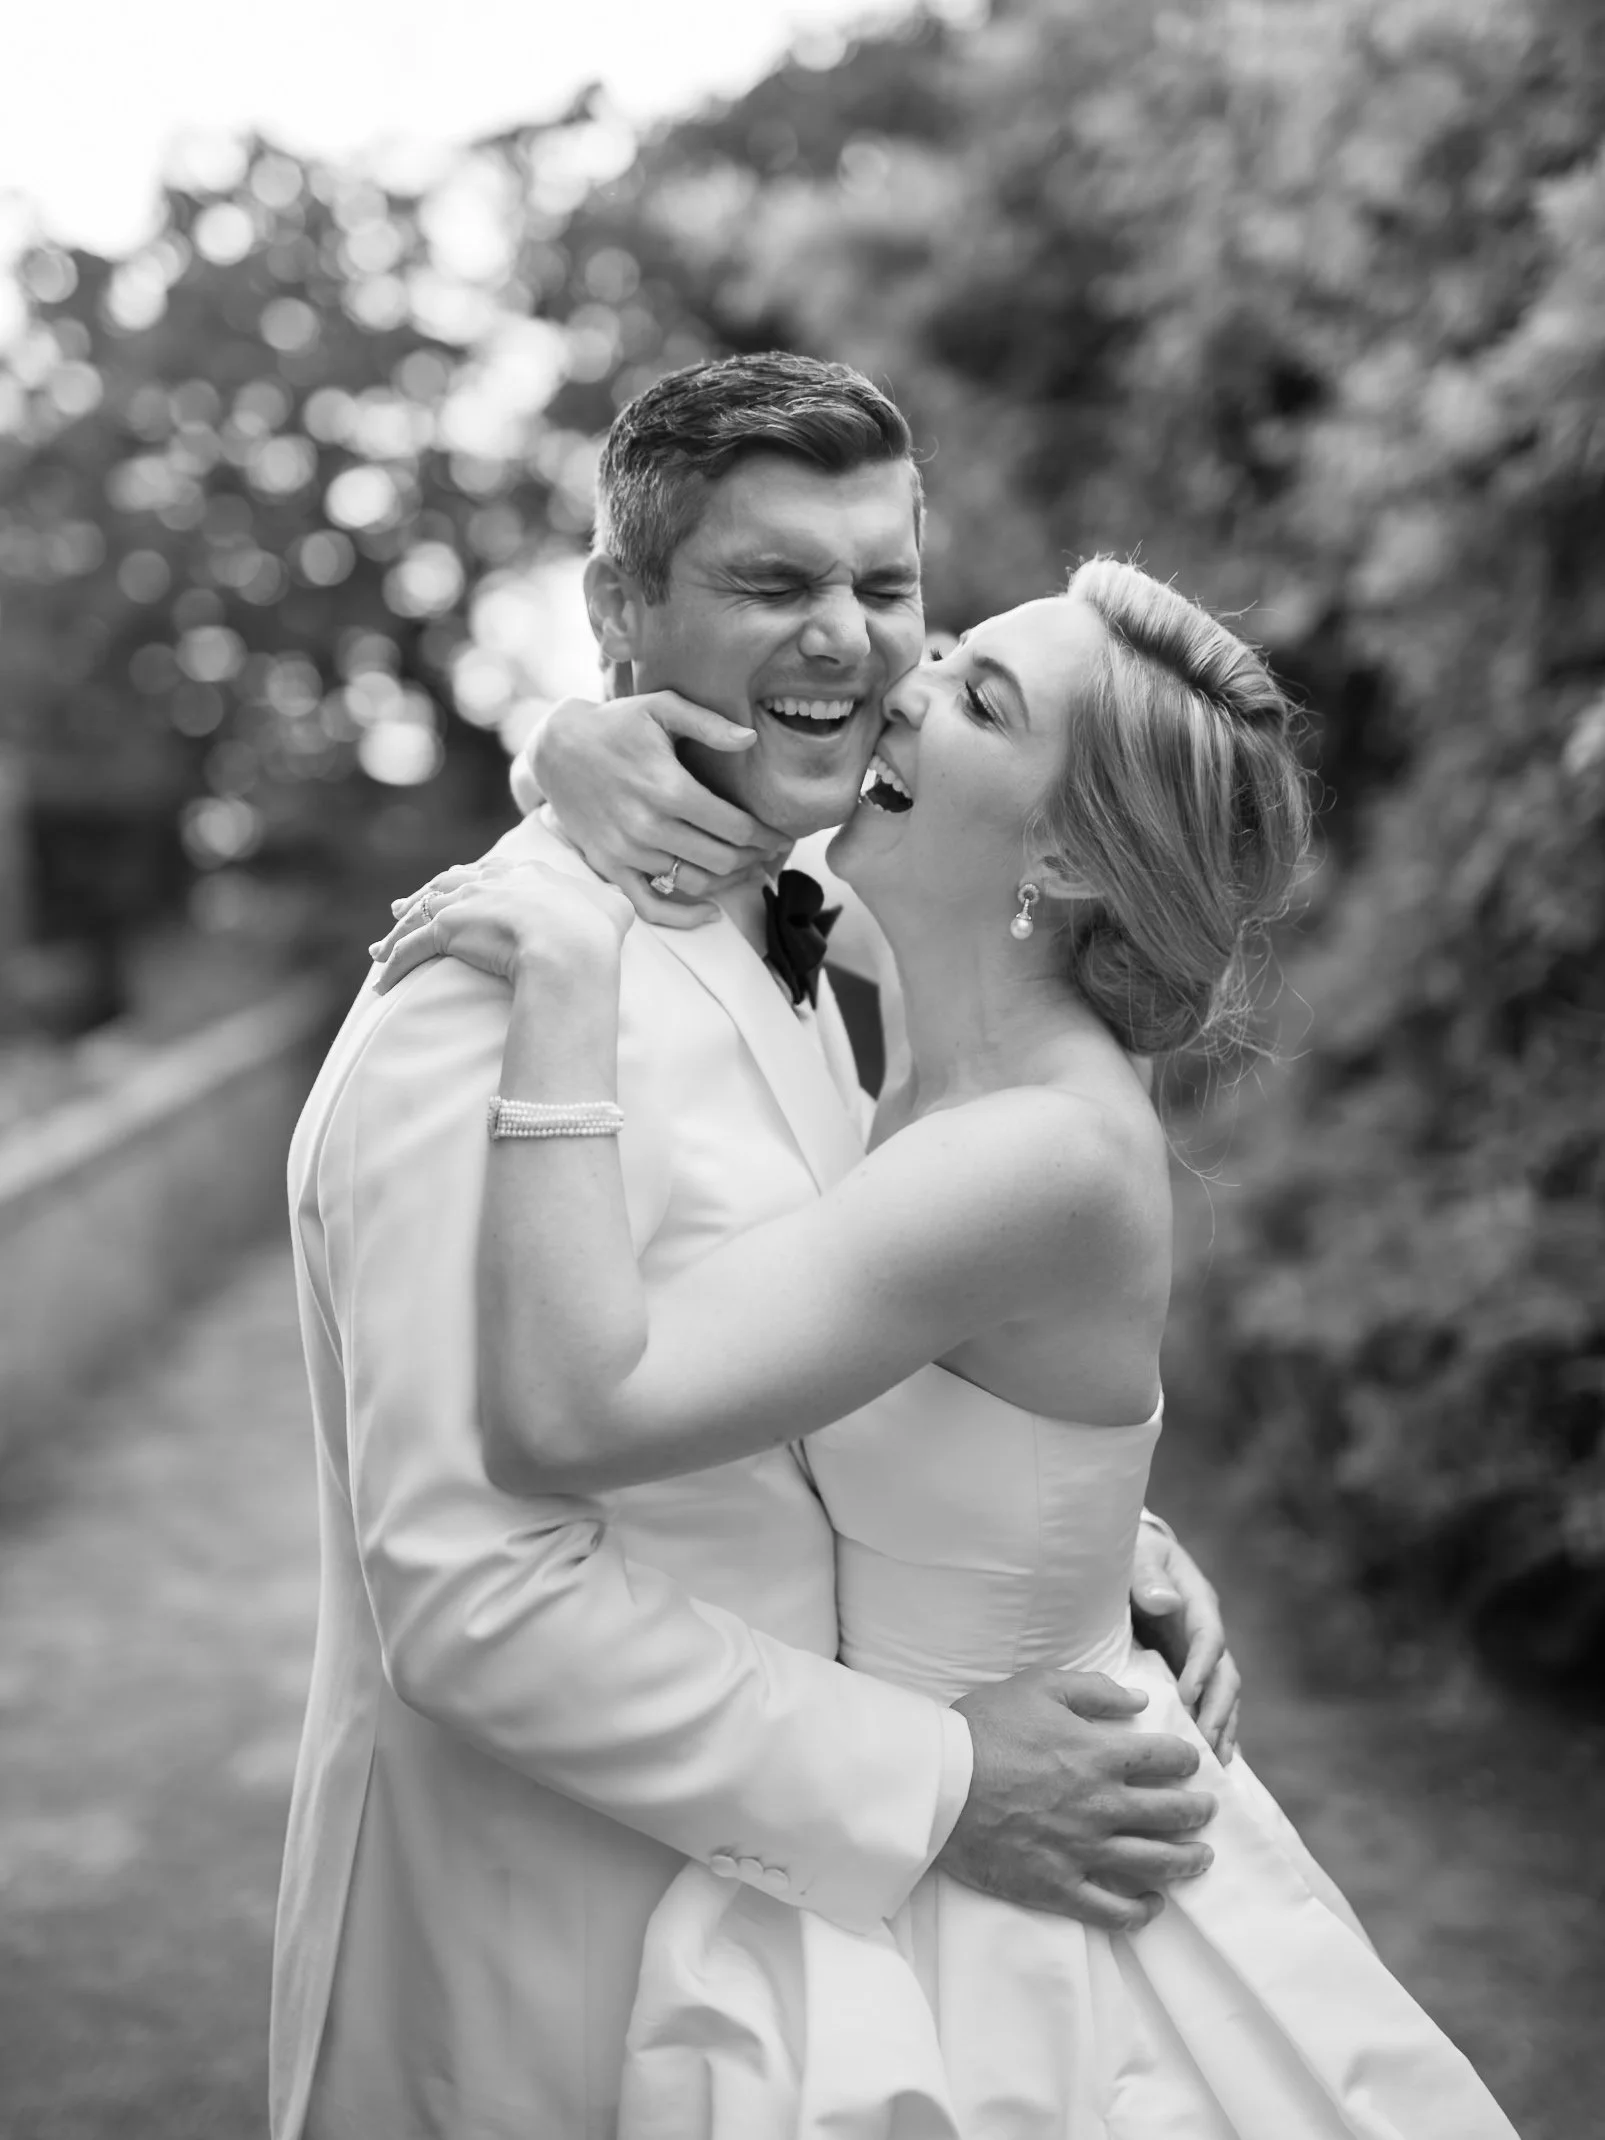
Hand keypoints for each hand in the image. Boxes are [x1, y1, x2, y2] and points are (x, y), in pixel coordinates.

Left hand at [368, 859, 633, 994]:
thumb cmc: (595, 929)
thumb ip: (609, 902)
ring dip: (397, 934)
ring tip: (381, 950)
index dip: (466, 882)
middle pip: (444, 886)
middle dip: (421, 899)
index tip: (454, 890)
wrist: (569, 945)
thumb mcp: (612, 907)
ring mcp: (465, 904)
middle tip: (401, 910)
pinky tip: (381, 982)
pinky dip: (393, 965)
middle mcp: (489, 881)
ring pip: (420, 917)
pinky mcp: (445, 932)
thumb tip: (617, 904)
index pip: (486, 873)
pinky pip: (410, 949)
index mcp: (525, 873)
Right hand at [524, 693, 790, 927]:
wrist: (555, 747)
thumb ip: (709, 723)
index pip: (735, 828)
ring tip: (749, 871)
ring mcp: (627, 851)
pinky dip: (684, 917)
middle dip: (755, 859)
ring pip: (696, 883)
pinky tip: (711, 913)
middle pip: (722, 859)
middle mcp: (648, 826)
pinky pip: (651, 907)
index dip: (766, 837)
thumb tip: (751, 740)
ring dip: (730, 882)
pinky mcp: (609, 866)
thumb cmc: (615, 724)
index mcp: (668, 788)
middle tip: (771, 854)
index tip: (781, 837)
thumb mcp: (661, 708)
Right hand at [937, 1668, 1215, 1931]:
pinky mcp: (1059, 1886)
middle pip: (1172, 1814)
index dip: (1186, 1759)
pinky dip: (1140, 1910)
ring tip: (1201, 1858)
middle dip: (1197, 1811)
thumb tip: (1138, 1700)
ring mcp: (1083, 1851)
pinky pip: (1113, 1910)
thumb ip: (1093, 1690)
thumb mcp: (1037, 1687)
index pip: (1166, 1759)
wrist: (939, 1784)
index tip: (1190, 1762)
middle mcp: (1103, 1805)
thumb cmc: (984, 1728)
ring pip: (1155, 1864)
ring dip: (1187, 1861)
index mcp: (1100, 1755)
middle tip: (1206, 1810)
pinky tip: (1152, 1904)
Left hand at [1130, 1523, 1240, 1763]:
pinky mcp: (1188, 1676)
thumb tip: (1165, 1601)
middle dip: (1217, 1713)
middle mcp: (1205, 1635)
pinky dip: (1211, 1735)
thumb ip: (1148, 1574)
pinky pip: (1206, 1708)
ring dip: (1220, 1732)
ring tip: (1214, 1768)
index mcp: (1197, 1603)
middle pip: (1224, 1678)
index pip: (1209, 1638)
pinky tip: (1211, 1768)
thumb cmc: (1131, 1554)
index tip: (1188, 1696)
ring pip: (1221, 1700)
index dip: (1202, 1667)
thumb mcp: (1139, 1554)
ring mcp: (1199, 1659)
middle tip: (1203, 1746)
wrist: (1127, 1558)